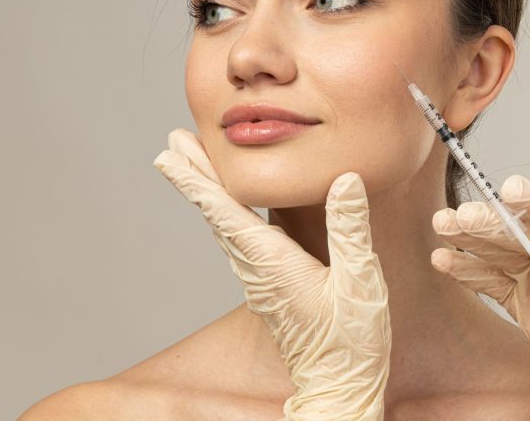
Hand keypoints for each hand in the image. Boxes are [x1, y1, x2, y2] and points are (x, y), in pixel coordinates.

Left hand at [153, 128, 390, 420]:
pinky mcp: (270, 288)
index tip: (169, 156)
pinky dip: (227, 215)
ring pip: (225, 228)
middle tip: (173, 143)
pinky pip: (240, 243)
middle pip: (217, 214)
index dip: (197, 181)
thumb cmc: (351, 341)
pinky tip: (232, 209)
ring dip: (208, 193)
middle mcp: (257, 270)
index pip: (226, 212)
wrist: (340, 386)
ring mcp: (260, 281)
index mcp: (273, 263)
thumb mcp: (360, 280)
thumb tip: (345, 180)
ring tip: (194, 164)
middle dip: (195, 176)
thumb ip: (349, 228)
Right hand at [430, 174, 529, 420]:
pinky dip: (468, 270)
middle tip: (462, 216)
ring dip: (471, 238)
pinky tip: (445, 260)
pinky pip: (491, 279)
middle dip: (492, 223)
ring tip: (443, 226)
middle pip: (524, 230)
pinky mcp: (521, 295)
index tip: (511, 190)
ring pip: (501, 249)